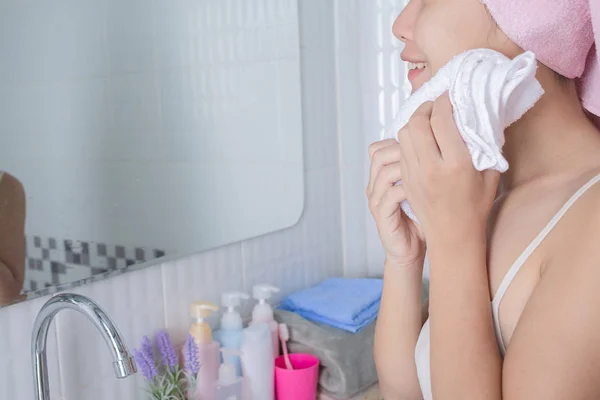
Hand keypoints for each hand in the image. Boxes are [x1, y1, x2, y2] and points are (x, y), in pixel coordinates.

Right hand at [367, 139, 425, 267]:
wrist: (411, 250)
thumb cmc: (420, 217)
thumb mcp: (421, 187)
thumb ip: (422, 167)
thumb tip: (444, 142)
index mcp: (381, 175)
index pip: (381, 147)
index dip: (402, 141)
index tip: (428, 144)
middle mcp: (375, 185)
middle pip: (379, 155)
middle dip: (405, 151)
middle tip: (430, 155)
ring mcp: (376, 200)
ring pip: (384, 172)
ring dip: (408, 168)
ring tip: (429, 171)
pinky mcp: (381, 216)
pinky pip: (390, 195)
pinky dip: (407, 189)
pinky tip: (425, 190)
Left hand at [397, 93, 499, 244]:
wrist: (452, 236)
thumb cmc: (476, 206)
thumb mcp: (490, 174)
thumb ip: (485, 144)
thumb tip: (480, 114)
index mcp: (456, 164)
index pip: (441, 120)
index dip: (443, 102)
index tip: (449, 96)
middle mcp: (431, 168)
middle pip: (417, 123)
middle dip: (425, 108)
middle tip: (435, 106)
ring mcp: (414, 174)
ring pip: (404, 134)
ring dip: (415, 122)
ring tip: (427, 120)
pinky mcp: (405, 179)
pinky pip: (401, 149)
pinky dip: (409, 138)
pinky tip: (421, 138)